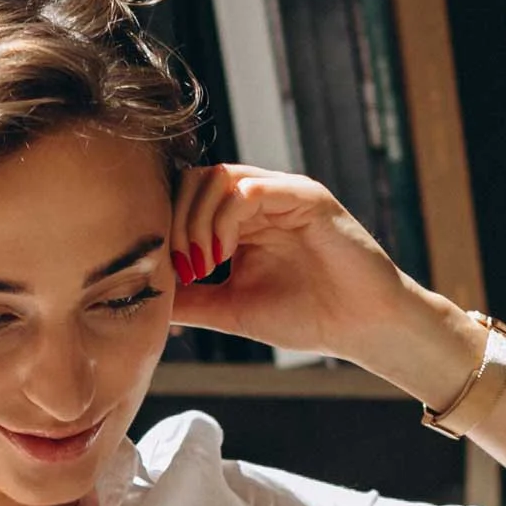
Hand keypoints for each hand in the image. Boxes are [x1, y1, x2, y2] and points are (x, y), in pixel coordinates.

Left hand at [167, 164, 433, 368]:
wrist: (361, 327)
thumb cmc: (306, 317)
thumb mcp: (231, 308)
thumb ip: (190, 298)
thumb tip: (144, 297)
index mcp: (241, 220)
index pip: (186, 199)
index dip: (166, 228)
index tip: (166, 274)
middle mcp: (260, 199)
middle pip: (195, 180)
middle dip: (177, 222)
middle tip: (184, 267)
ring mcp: (283, 193)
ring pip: (218, 178)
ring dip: (197, 221)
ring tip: (203, 264)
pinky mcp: (306, 196)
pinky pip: (251, 188)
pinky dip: (225, 219)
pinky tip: (223, 255)